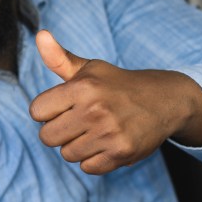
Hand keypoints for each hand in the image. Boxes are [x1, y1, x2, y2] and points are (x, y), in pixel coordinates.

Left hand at [29, 30, 201, 174]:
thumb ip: (58, 57)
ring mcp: (109, 133)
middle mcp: (95, 109)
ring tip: (94, 131)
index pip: (37, 111)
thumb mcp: (89, 68)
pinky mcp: (122, 153)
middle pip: (47, 137)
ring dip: (76, 146)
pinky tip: (106, 143)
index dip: (46, 111)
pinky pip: (88, 167)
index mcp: (82, 86)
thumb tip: (40, 34)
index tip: (63, 106)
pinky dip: (94, 159)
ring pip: (67, 154)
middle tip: (77, 121)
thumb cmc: (117, 84)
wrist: (165, 101)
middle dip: (58, 131)